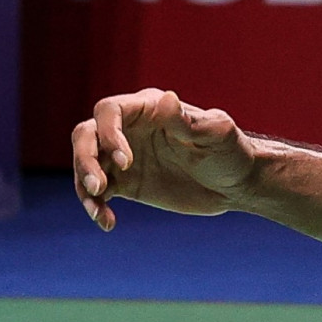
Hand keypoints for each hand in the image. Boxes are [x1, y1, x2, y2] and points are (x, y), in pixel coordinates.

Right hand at [70, 89, 256, 230]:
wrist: (237, 184)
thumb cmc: (231, 151)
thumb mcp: (215, 135)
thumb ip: (187, 121)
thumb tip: (166, 99)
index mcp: (149, 109)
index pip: (110, 111)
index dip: (108, 133)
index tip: (126, 161)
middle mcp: (129, 130)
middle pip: (86, 135)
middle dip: (85, 159)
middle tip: (99, 186)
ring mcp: (123, 157)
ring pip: (86, 164)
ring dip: (84, 187)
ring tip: (99, 212)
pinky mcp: (125, 183)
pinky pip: (97, 192)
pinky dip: (96, 206)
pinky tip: (107, 222)